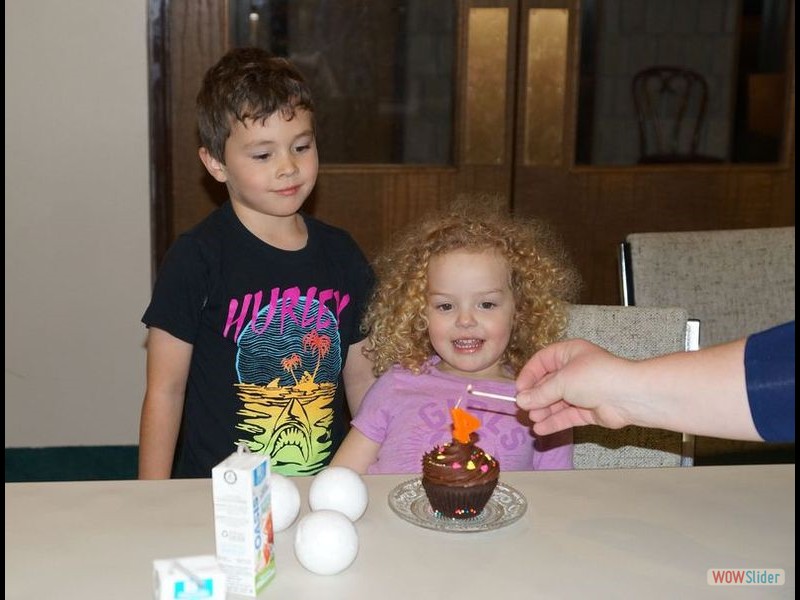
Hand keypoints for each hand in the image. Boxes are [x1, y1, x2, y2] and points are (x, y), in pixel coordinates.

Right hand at [515, 339, 634, 434]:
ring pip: (557, 401)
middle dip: (535, 396)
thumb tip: (521, 401)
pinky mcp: (588, 411)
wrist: (629, 397)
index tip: (519, 390)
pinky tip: (541, 429)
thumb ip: (540, 393)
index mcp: (569, 353)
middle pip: (548, 383)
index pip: (542, 361)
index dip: (529, 375)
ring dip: (543, 410)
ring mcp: (582, 392)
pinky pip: (566, 416)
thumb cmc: (595, 377)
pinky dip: (554, 422)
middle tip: (523, 408)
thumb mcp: (562, 381)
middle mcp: (575, 370)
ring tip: (532, 419)